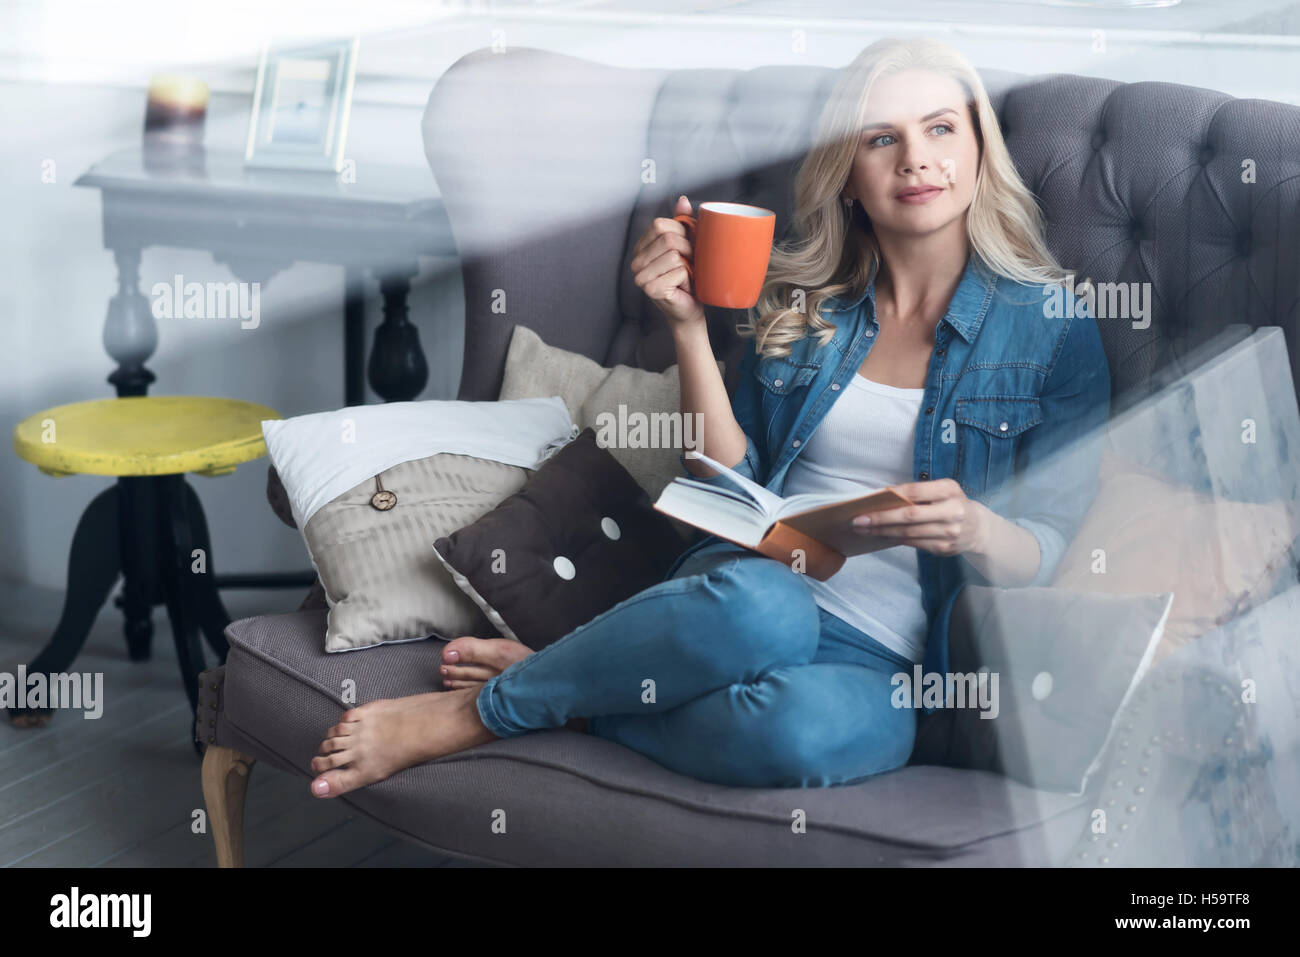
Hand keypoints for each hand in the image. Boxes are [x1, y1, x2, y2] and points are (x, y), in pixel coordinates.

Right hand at [629, 194, 707, 328]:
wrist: (692, 308)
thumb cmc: (690, 278)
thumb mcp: (688, 245)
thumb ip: (683, 222)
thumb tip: (682, 200)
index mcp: (642, 247)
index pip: (661, 225)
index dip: (682, 233)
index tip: (688, 249)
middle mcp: (637, 260)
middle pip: (668, 238)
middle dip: (688, 250)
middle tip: (691, 265)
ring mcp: (641, 276)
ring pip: (674, 254)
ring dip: (689, 265)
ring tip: (687, 276)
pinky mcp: (650, 288)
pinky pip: (678, 270)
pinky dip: (688, 278)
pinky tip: (684, 286)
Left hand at [851, 478, 989, 557]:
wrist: (979, 529)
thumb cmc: (953, 504)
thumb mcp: (944, 491)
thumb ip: (921, 492)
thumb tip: (884, 497)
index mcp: (950, 490)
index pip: (915, 491)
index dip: (891, 496)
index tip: (870, 500)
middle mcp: (952, 511)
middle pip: (909, 516)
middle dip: (880, 518)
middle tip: (857, 520)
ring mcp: (948, 533)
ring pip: (908, 533)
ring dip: (882, 531)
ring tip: (863, 529)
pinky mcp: (943, 548)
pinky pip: (913, 543)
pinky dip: (894, 539)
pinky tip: (880, 536)